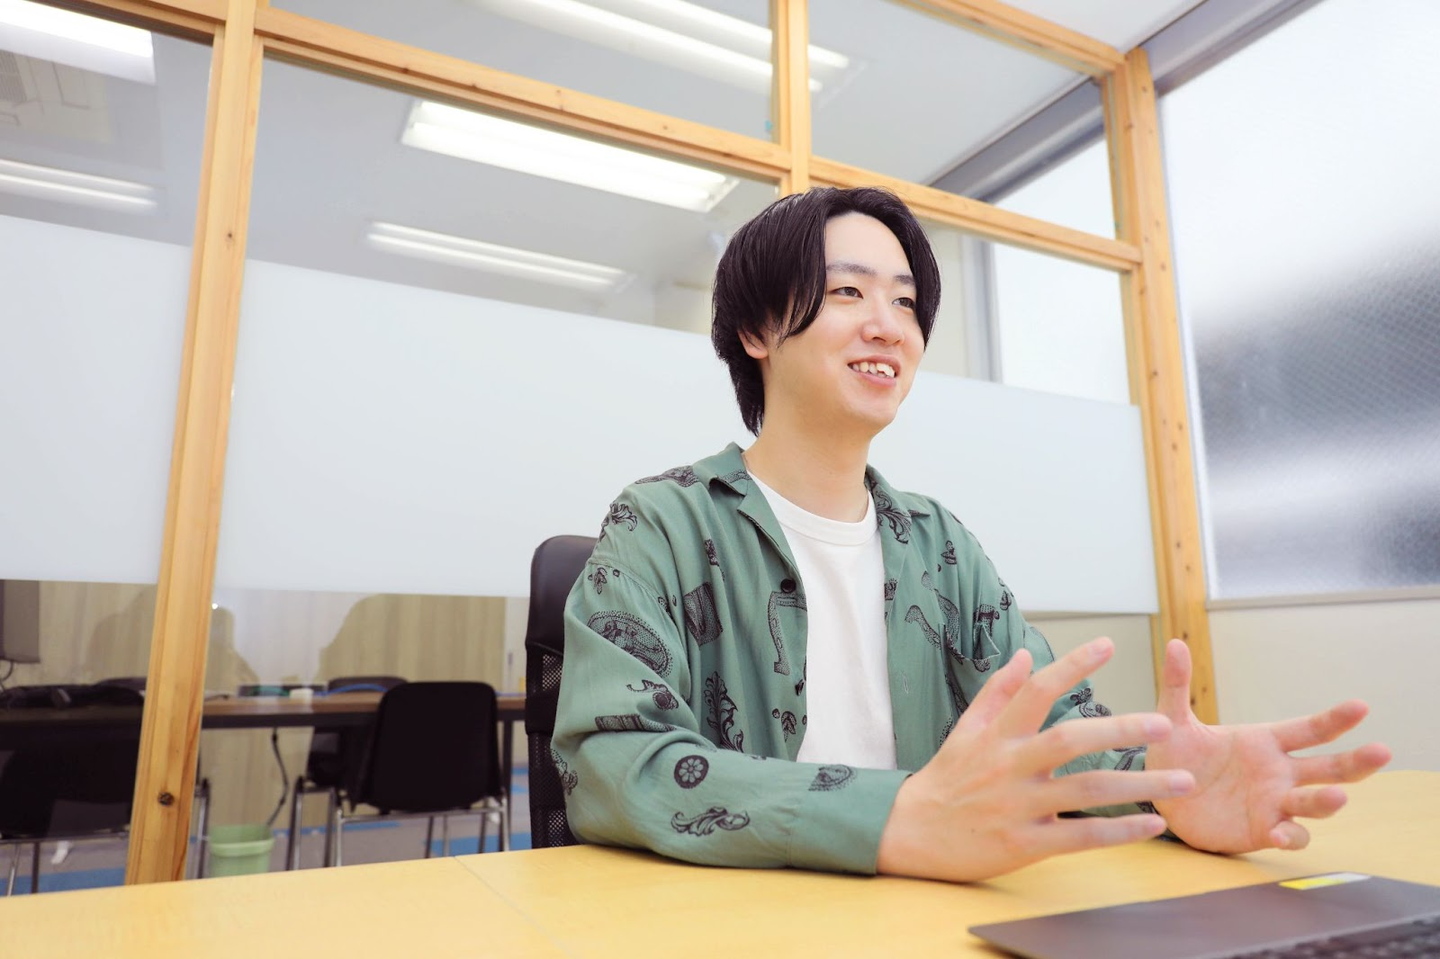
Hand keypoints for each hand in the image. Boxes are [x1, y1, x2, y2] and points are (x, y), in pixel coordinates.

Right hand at [877, 637, 1195, 882]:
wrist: (910, 833)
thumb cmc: (945, 779)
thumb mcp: (965, 730)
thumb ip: (997, 693)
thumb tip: (1026, 654)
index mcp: (997, 735)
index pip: (1037, 690)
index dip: (1072, 666)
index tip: (1108, 644)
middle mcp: (1010, 766)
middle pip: (1070, 740)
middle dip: (1120, 730)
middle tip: (1164, 724)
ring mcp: (1019, 805)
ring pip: (1086, 791)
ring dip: (1139, 785)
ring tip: (1183, 780)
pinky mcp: (1025, 843)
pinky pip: (1081, 835)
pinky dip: (1120, 831)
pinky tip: (1152, 824)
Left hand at [1148, 639, 1391, 853]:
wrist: (1162, 799)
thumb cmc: (1178, 757)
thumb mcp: (1174, 722)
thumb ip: (1177, 685)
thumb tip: (1175, 643)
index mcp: (1266, 741)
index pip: (1310, 729)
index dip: (1335, 719)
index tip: (1361, 707)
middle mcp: (1280, 772)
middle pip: (1329, 767)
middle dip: (1357, 762)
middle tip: (1381, 752)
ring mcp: (1276, 802)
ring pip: (1315, 803)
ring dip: (1326, 801)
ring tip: (1336, 796)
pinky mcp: (1264, 830)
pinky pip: (1289, 835)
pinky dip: (1290, 835)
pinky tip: (1280, 832)